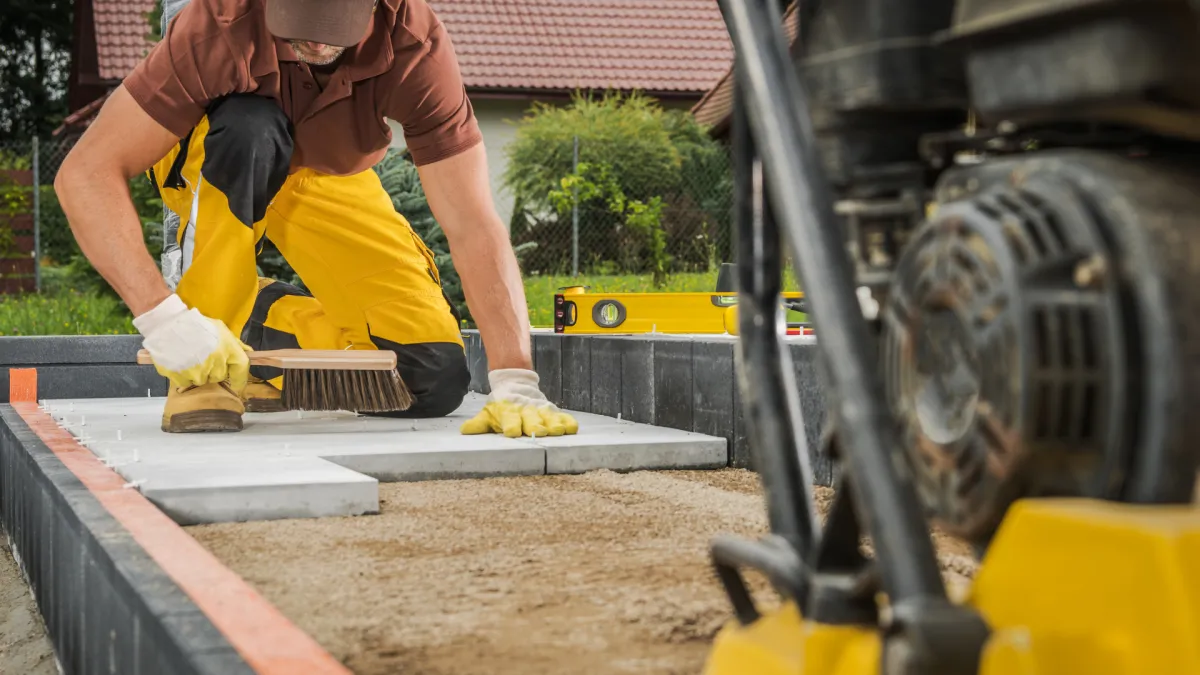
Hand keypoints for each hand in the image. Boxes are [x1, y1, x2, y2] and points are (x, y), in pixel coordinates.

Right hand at [133, 294, 250, 392]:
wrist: (165, 324)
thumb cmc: (194, 323)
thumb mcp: (219, 328)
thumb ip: (235, 343)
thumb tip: (248, 352)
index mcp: (228, 350)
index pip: (241, 371)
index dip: (240, 380)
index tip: (237, 384)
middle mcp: (216, 365)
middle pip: (219, 376)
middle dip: (214, 370)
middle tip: (203, 357)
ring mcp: (198, 373)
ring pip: (202, 380)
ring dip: (198, 373)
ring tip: (189, 357)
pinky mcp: (181, 378)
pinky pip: (186, 383)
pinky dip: (183, 375)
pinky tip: (179, 362)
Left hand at [460, 369, 578, 437]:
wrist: (515, 382)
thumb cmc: (501, 405)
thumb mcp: (488, 412)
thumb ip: (479, 423)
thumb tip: (465, 430)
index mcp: (509, 412)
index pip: (510, 419)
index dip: (511, 425)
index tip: (512, 432)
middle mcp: (526, 412)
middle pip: (531, 419)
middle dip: (535, 425)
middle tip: (539, 431)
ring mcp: (540, 410)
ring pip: (548, 417)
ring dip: (553, 424)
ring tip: (558, 430)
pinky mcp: (551, 410)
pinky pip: (561, 416)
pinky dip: (567, 422)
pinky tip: (571, 428)